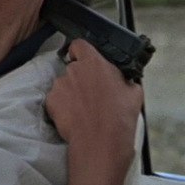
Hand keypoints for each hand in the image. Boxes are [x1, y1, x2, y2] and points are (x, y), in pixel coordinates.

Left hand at [45, 40, 142, 181]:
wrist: (101, 140)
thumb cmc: (120, 116)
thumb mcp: (133, 91)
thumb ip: (122, 77)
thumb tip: (121, 78)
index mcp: (94, 62)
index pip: (79, 44)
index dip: (81, 52)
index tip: (85, 60)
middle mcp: (73, 70)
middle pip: (72, 67)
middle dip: (79, 77)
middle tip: (90, 93)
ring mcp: (59, 85)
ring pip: (63, 84)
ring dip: (70, 92)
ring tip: (82, 109)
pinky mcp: (50, 101)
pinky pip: (55, 100)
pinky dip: (61, 106)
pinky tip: (74, 116)